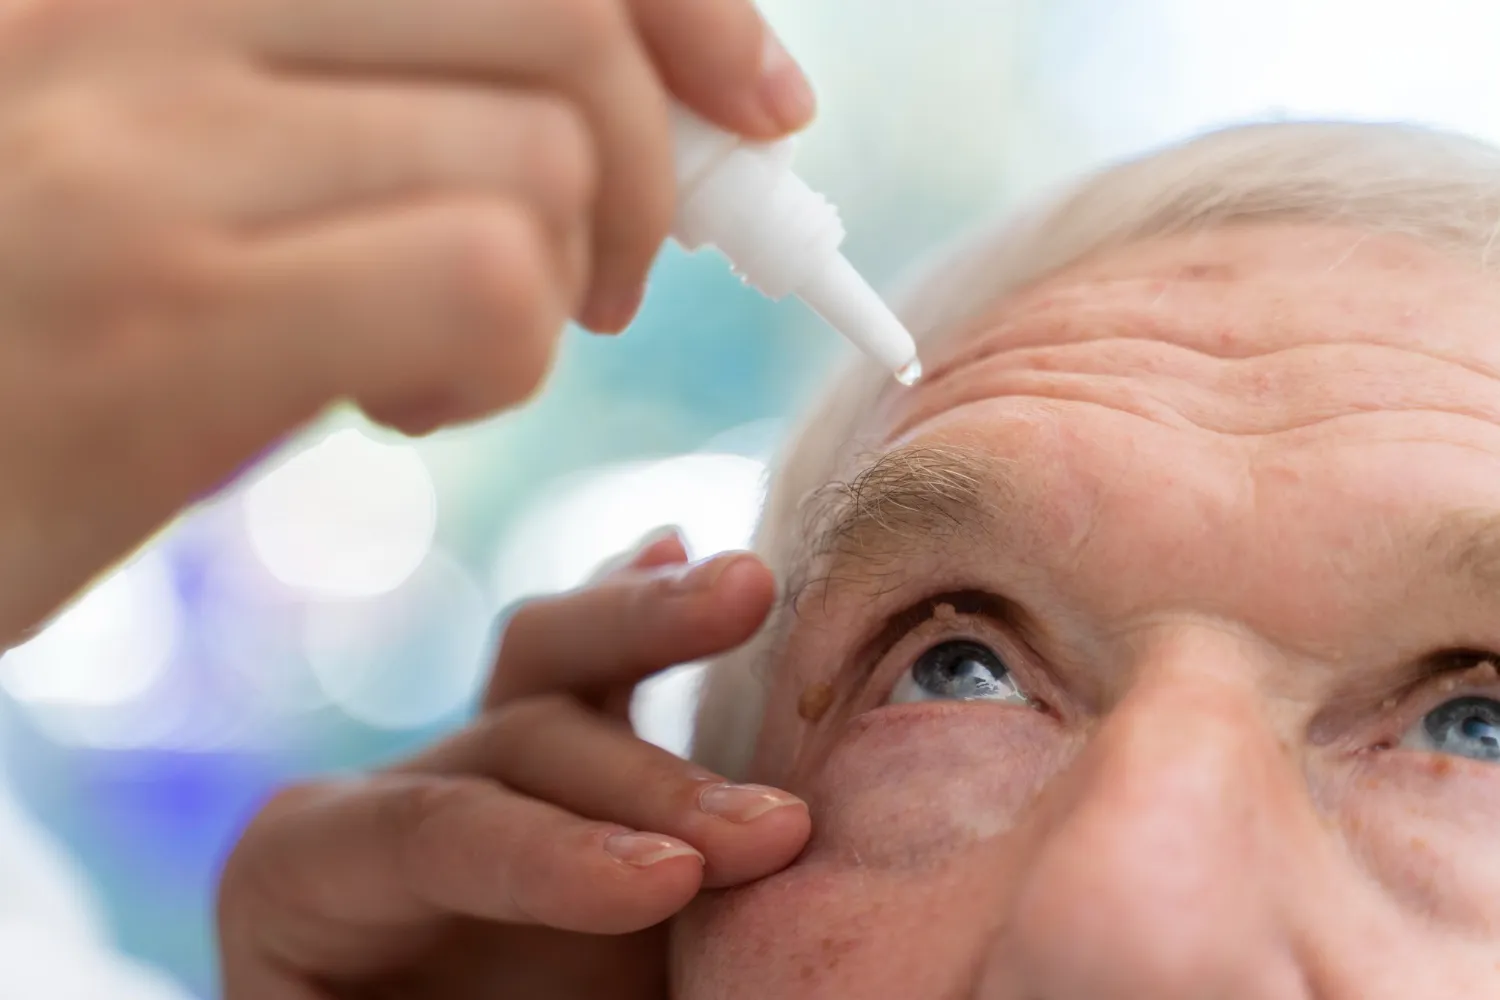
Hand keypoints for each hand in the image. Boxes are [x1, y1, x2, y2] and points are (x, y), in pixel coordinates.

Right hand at [0, 0, 814, 645]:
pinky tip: (397, 406)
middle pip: (566, 18)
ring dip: (552, 289)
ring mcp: (148, 140)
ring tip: (433, 363)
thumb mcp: (185, 171)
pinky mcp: (171, 307)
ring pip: (547, 154)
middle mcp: (133, 3)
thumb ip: (367, 117)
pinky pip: (488, 277)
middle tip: (612, 284)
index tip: (756, 99)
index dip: (677, 0)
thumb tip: (614, 127)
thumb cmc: (26, 332)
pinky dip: (500, 362)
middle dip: (659, 169)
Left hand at [217, 534, 809, 998]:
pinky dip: (641, 616)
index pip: (428, 832)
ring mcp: (486, 787)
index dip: (552, 850)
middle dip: (649, 780)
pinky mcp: (570, 794)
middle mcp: (388, 806)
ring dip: (654, 624)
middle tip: (776, 827)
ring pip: (556, 663)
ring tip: (745, 589)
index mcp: (299, 877)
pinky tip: (676, 547)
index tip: (674, 883)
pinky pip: (600, 679)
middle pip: (514, 733)